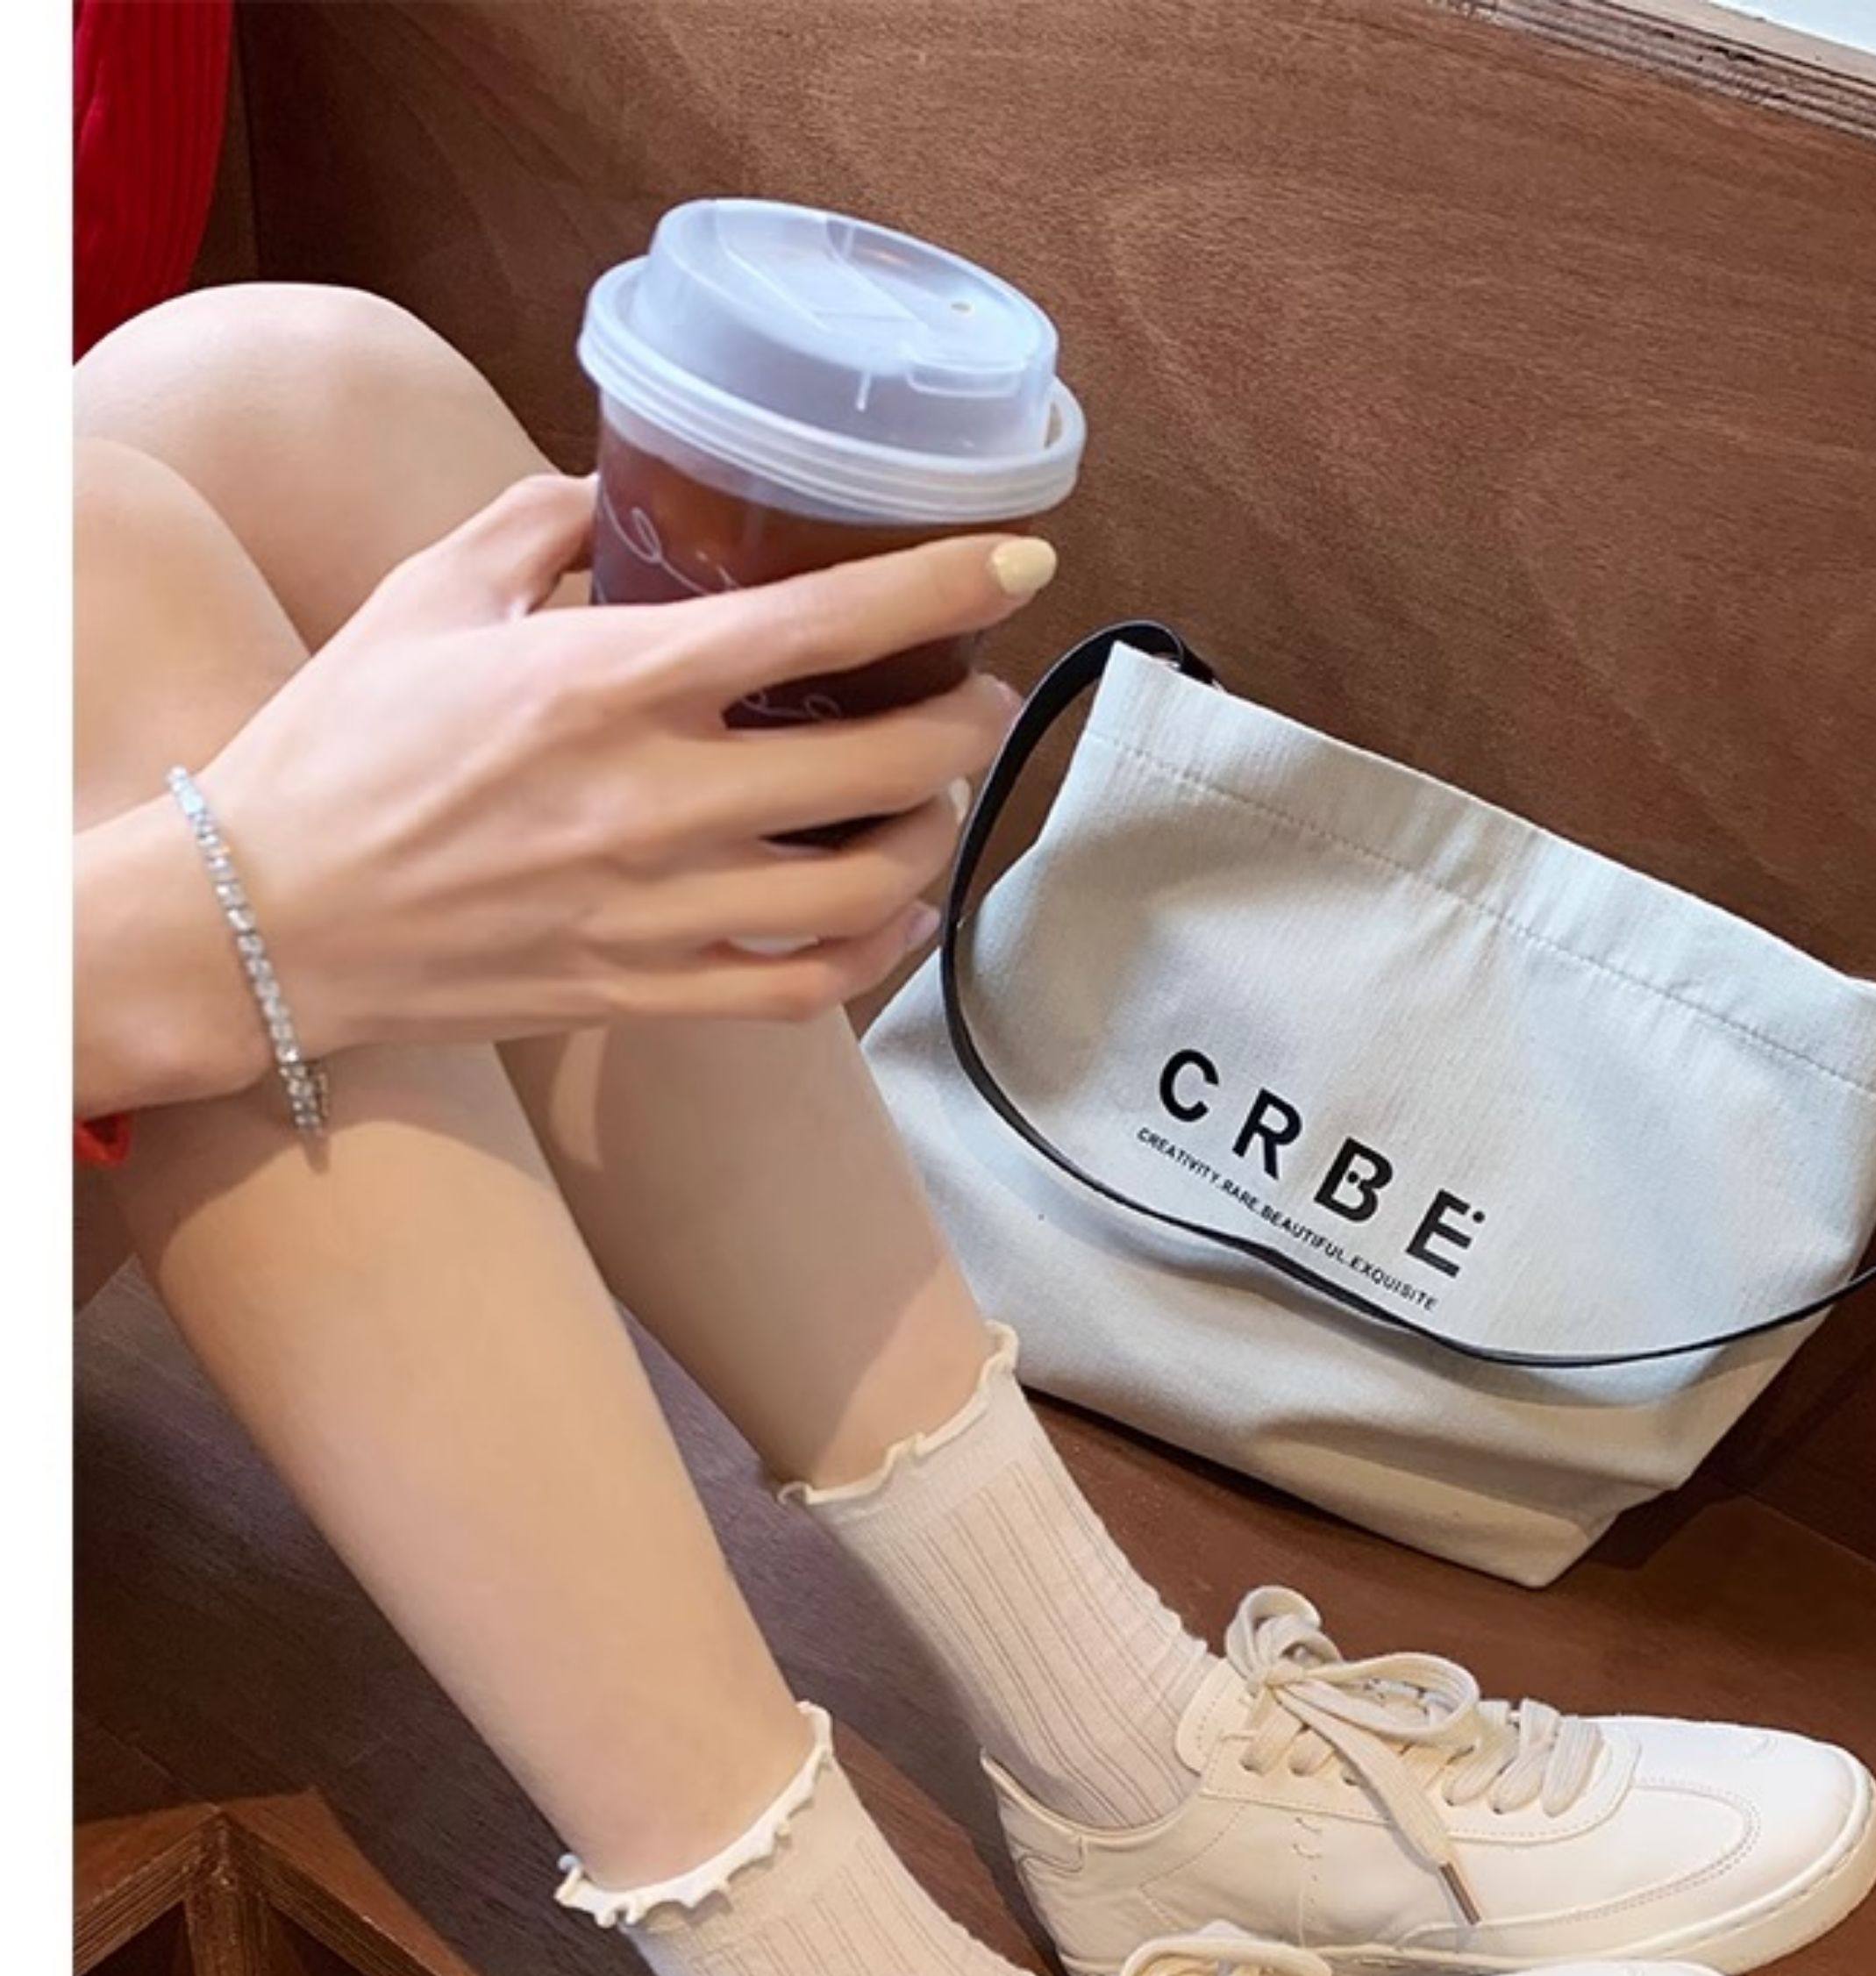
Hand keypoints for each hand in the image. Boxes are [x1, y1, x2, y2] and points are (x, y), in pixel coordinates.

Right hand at [196, 473, 1045, 1056]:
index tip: (1018, 561)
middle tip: (974, 696)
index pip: (825, 624)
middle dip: (965, 725)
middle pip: (885, 766)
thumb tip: (620, 484)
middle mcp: (654, 801)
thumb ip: (539, 521)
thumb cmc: (338, 746)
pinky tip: (892, 911)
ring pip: (867, 889)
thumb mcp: (429, 594)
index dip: (945, 586)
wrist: (260, 918)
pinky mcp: (642, 994)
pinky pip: (803, 987)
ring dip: (931, 839)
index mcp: (609, 682)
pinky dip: (875, 952)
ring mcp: (656, 911)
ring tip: (932, 802)